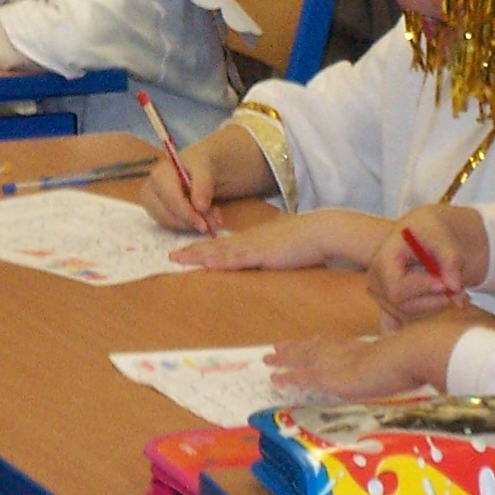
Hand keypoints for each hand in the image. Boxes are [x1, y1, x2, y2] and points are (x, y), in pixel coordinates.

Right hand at [142, 142, 226, 235]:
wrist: (201, 167)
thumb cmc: (201, 163)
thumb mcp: (206, 167)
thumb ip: (203, 185)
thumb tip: (199, 208)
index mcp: (160, 174)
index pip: (169, 199)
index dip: (186, 213)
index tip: (204, 225)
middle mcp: (151, 189)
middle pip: (165, 214)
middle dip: (190, 222)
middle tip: (213, 223)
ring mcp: (153, 203)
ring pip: (169, 223)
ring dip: (192, 225)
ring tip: (213, 219)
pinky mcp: (159, 213)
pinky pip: (173, 227)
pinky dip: (190, 226)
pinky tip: (205, 219)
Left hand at [174, 208, 381, 271]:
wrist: (323, 231)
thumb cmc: (308, 241)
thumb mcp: (284, 247)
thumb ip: (271, 253)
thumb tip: (266, 259)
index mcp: (254, 239)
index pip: (223, 245)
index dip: (202, 249)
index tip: (185, 252)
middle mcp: (250, 240)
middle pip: (215, 247)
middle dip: (192, 252)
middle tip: (171, 257)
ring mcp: (255, 246)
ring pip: (220, 252)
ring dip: (198, 256)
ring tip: (178, 259)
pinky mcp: (263, 254)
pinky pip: (238, 259)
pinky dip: (221, 261)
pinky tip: (207, 264)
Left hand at [264, 324, 447, 401]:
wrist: (411, 354)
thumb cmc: (414, 357)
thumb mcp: (402, 361)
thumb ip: (395, 365)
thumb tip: (404, 370)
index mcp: (361, 347)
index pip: (333, 344)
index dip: (317, 344)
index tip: (305, 343)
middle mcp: (345, 350)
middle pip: (313, 347)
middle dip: (294, 348)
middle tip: (275, 349)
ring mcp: (337, 363)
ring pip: (303, 358)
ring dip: (284, 359)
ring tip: (268, 359)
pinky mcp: (332, 377)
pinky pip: (304, 377)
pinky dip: (288, 377)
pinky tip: (275, 381)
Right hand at [367, 205, 483, 325]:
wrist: (429, 234)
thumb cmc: (433, 231)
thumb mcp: (444, 238)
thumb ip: (450, 260)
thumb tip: (453, 287)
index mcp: (383, 260)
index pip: (396, 290)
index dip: (422, 290)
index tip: (446, 284)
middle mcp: (377, 281)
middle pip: (403, 307)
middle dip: (434, 301)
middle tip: (459, 290)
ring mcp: (382, 296)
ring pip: (409, 316)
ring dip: (436, 306)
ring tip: (456, 291)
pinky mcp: (391, 306)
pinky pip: (401, 324)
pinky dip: (421, 319)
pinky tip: (436, 315)